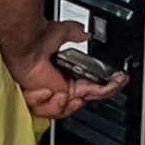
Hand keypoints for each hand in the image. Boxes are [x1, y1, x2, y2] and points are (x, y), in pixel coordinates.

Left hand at [8, 18, 127, 121]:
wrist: (26, 46)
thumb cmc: (36, 39)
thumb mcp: (62, 33)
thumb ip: (75, 33)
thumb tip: (84, 33)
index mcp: (64, 72)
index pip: (89, 85)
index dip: (104, 85)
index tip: (118, 79)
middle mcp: (59, 85)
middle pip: (86, 98)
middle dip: (103, 91)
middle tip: (114, 83)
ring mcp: (51, 94)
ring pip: (72, 108)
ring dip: (79, 101)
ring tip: (79, 92)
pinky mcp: (43, 100)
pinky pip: (56, 111)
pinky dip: (58, 104)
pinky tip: (57, 93)